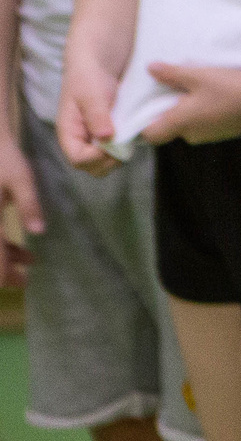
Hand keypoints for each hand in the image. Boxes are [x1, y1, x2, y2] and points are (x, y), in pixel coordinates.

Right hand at [0, 140, 44, 283]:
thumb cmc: (2, 157)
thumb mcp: (21, 179)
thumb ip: (29, 205)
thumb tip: (38, 230)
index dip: (5, 275)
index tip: (22, 283)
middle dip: (2, 270)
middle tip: (23, 279)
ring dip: (2, 256)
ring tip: (28, 260)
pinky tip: (15, 244)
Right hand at [56, 63, 122, 174]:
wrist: (98, 61)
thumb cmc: (89, 75)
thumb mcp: (92, 93)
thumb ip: (98, 116)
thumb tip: (106, 138)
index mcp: (69, 131)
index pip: (77, 159)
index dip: (96, 158)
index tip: (113, 143)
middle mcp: (80, 138)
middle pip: (90, 167)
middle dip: (107, 162)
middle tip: (125, 146)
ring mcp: (94, 137)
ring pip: (103, 162)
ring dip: (117, 158)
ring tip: (129, 140)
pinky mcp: (108, 133)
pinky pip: (114, 151)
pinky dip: (124, 149)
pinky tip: (132, 136)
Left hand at [137, 63, 240, 146]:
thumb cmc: (231, 88)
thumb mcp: (199, 75)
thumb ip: (172, 73)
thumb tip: (150, 69)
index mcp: (181, 122)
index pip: (150, 135)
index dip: (142, 124)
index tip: (144, 108)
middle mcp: (193, 134)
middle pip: (170, 128)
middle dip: (169, 111)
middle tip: (173, 90)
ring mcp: (211, 135)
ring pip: (189, 126)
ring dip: (189, 111)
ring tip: (197, 90)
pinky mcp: (225, 132)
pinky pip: (206, 125)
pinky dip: (205, 113)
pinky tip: (215, 96)